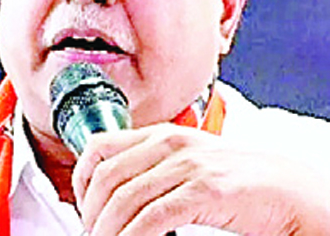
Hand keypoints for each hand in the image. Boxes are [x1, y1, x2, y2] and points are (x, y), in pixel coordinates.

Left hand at [72, 123, 329, 235]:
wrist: (280, 184)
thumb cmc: (231, 173)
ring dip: (106, 230)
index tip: (80, 204)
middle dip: (90, 212)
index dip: (80, 178)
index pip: (100, 146)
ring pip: (125, 199)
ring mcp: (186, 165)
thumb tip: (115, 191)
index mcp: (160, 134)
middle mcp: (169, 144)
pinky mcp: (204, 190)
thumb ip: (151, 166)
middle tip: (91, 232)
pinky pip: (153, 218)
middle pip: (106, 177)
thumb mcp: (183, 159)